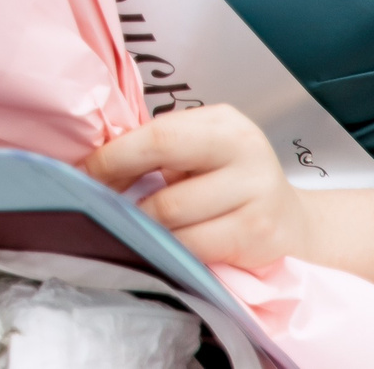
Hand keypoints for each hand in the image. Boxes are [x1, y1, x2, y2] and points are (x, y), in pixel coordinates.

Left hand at [82, 104, 311, 270]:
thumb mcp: (199, 151)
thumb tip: (92, 163)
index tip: (82, 174)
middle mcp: (246, 153)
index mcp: (224, 124)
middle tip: (102, 207)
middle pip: (166, 186)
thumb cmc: (229, 180)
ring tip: (140, 226)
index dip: (113, 158)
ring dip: (148, 228)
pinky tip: (168, 244)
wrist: (291, 221)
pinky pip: (196, 248)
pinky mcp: (260, 236)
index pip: (157, 137)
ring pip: (175, 221)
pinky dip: (172, 249)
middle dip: (124, 201)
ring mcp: (257, 197)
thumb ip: (158, 149)